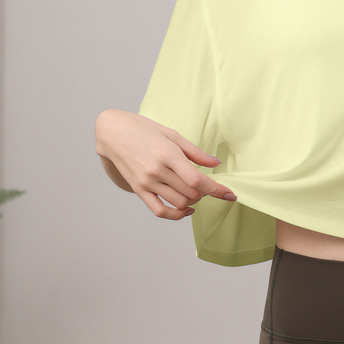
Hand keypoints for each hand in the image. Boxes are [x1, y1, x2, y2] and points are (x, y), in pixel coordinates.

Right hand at [95, 109, 237, 220]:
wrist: (112, 132)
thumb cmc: (143, 129)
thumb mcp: (171, 134)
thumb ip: (195, 152)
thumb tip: (215, 163)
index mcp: (168, 154)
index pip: (198, 179)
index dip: (217, 190)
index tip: (230, 195)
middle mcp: (157, 171)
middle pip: (191, 193)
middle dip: (206, 193)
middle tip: (208, 185)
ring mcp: (147, 182)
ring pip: (179, 202)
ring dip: (193, 201)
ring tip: (195, 191)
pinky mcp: (139, 190)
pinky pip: (159, 210)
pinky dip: (176, 214)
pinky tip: (186, 209)